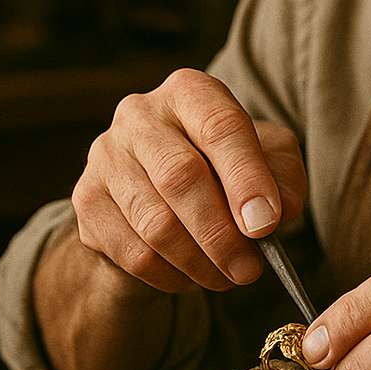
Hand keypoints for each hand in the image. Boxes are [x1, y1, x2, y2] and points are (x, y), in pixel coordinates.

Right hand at [71, 69, 306, 293]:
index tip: (266, 223)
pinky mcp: (87, 200)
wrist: (165, 193)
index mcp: (190, 91)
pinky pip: (132, 252)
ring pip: (155, 223)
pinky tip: (191, 277)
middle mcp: (140, 114)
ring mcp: (105, 156)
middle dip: (221, 232)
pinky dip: (170, 276)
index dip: (246, 178)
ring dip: (199, 262)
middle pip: (181, 176)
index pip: (220, 126)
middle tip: (250, 269)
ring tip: (228, 277)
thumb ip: (283, 178)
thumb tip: (279, 211)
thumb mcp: (269, 161)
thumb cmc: (227, 169)